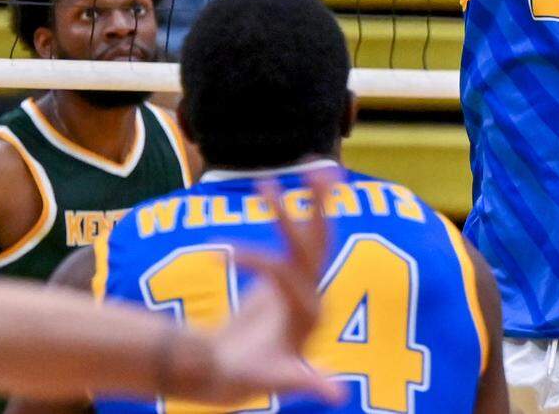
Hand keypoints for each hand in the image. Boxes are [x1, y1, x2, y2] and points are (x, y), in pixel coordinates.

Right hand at [198, 174, 340, 405]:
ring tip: (295, 168)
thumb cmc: (245, 378)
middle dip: (317, 212)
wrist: (235, 374)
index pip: (290, 277)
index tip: (220, 251)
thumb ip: (301, 382)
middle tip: (317, 173)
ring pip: (309, 237)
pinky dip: (293, 211)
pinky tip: (280, 182)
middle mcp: (312, 297)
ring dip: (305, 203)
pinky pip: (296, 236)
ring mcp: (304, 283)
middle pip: (318, 248)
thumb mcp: (269, 382)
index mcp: (308, 318)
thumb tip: (339, 397)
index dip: (257, 261)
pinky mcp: (291, 274)